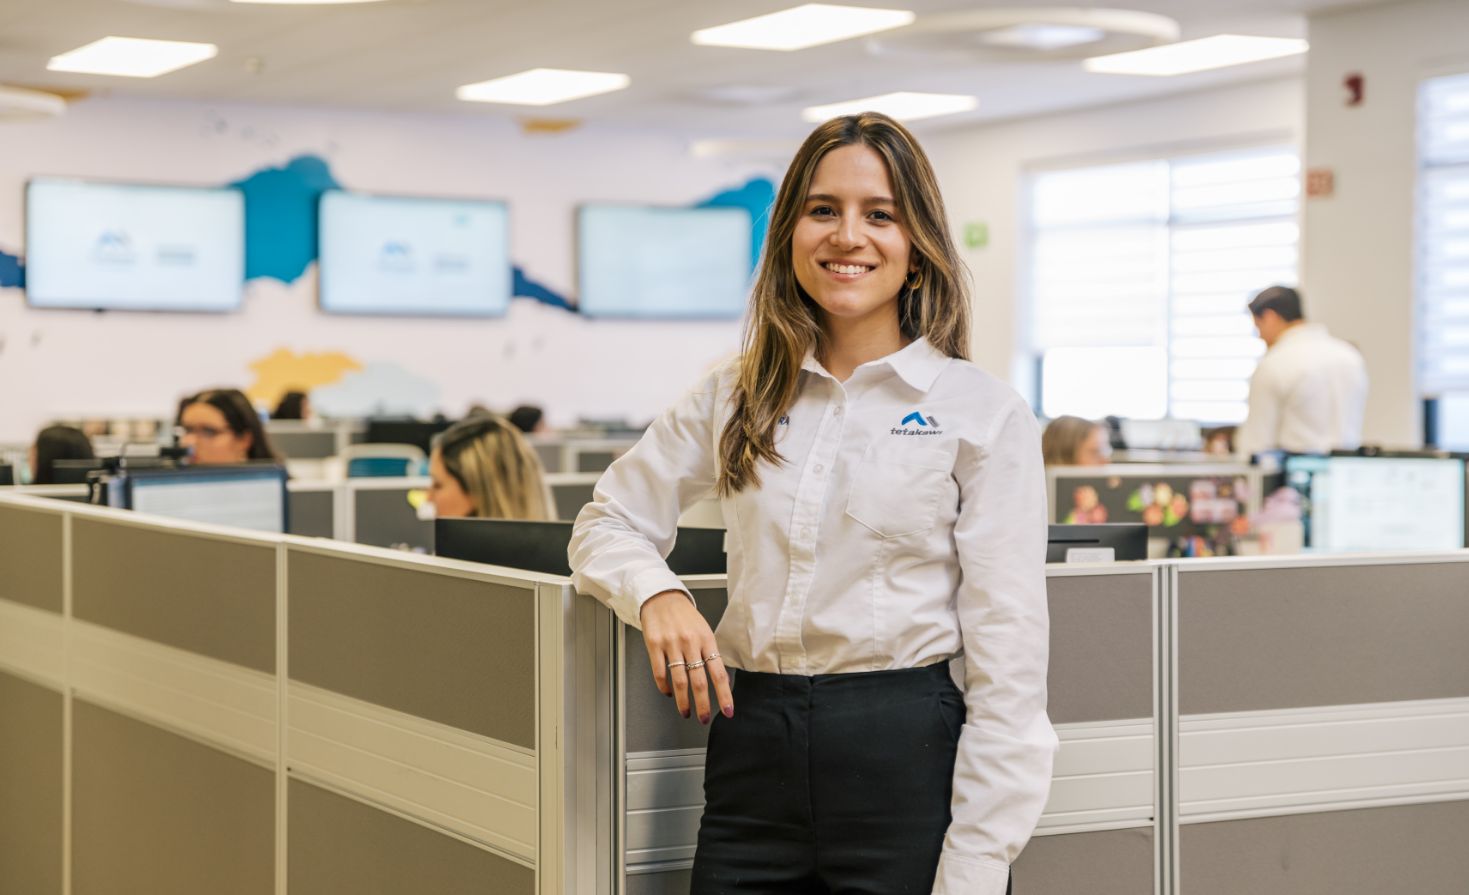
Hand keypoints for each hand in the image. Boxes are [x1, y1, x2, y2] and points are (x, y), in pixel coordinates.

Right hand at [640, 590, 732, 723]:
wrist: (662, 597)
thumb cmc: (685, 616)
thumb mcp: (704, 631)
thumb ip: (710, 654)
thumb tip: (721, 680)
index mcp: (707, 640)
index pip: (718, 673)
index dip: (724, 694)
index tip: (728, 710)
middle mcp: (690, 643)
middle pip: (699, 681)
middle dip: (703, 705)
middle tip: (704, 718)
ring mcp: (672, 644)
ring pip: (679, 681)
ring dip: (683, 701)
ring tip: (685, 712)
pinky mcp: (654, 645)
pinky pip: (660, 673)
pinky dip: (664, 687)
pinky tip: (668, 693)